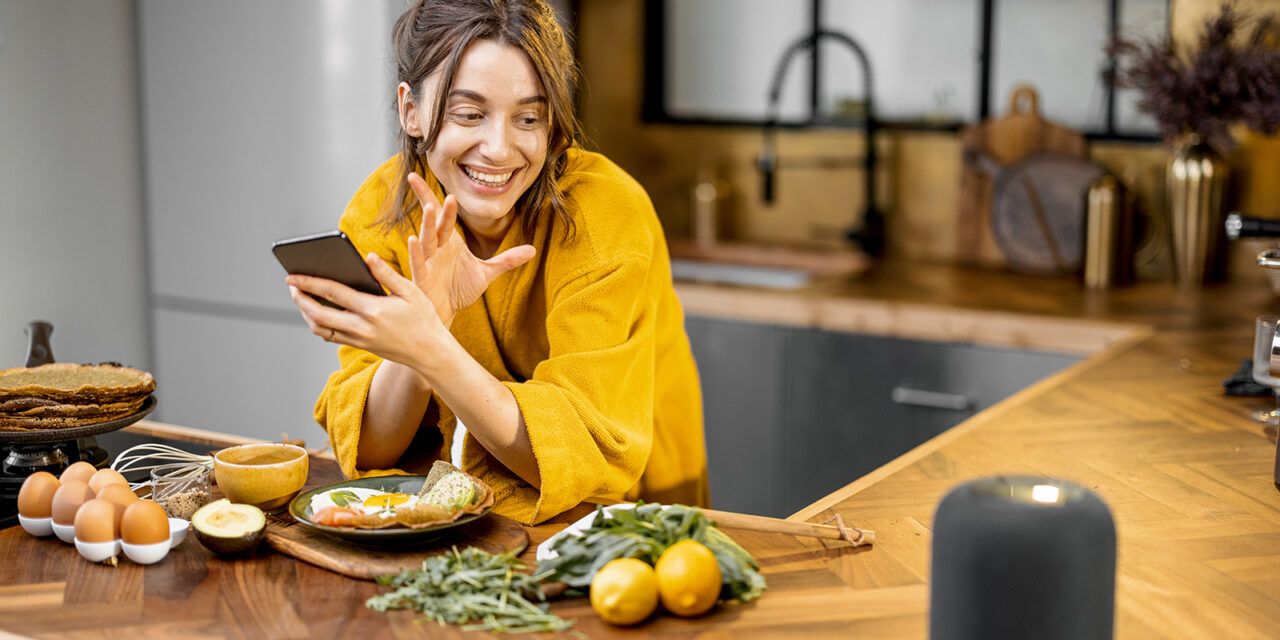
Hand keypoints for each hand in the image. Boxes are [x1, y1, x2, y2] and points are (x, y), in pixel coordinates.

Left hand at [286, 252, 448, 371]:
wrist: (429, 352)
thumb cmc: (423, 319)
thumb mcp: (411, 292)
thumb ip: (387, 274)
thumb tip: (368, 257)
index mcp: (373, 309)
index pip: (332, 293)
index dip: (309, 283)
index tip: (292, 276)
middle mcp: (362, 327)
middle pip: (317, 313)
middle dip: (300, 299)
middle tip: (292, 287)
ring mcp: (359, 339)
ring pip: (320, 328)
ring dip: (306, 313)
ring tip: (302, 298)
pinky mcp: (360, 346)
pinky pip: (330, 337)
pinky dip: (318, 325)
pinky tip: (318, 313)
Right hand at [406, 172, 535, 326]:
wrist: (447, 313)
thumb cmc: (459, 290)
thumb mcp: (487, 272)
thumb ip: (507, 260)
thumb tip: (532, 250)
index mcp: (449, 242)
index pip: (443, 215)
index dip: (436, 197)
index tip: (427, 176)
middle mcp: (437, 248)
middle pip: (433, 221)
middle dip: (431, 203)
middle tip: (423, 180)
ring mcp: (428, 261)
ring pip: (426, 239)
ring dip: (427, 223)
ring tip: (429, 207)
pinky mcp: (422, 277)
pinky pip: (418, 262)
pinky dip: (416, 251)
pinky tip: (414, 239)